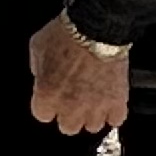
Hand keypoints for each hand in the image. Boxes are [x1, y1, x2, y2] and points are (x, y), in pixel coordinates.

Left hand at [26, 13, 128, 136]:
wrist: (97, 27)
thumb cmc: (66, 34)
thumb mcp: (37, 46)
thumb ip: (38, 68)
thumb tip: (41, 75)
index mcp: (46, 95)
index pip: (43, 115)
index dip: (49, 105)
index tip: (53, 97)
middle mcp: (70, 106)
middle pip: (68, 127)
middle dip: (69, 115)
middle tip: (73, 100)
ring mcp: (95, 107)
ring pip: (92, 127)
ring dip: (92, 115)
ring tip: (93, 100)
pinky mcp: (117, 102)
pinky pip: (116, 120)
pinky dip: (114, 113)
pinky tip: (111, 102)